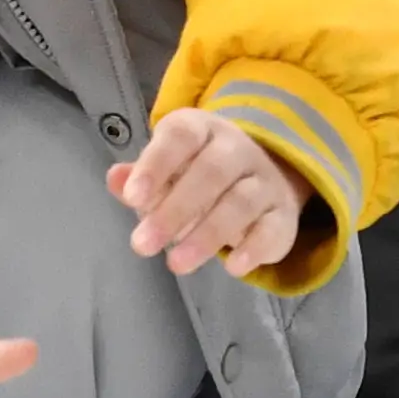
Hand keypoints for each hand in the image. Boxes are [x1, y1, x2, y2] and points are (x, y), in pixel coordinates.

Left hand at [109, 108, 314, 281]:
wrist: (260, 178)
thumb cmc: (195, 175)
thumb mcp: (165, 170)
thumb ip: (139, 177)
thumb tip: (115, 179)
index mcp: (202, 130)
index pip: (180, 137)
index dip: (156, 165)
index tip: (132, 198)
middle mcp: (237, 149)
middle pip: (211, 172)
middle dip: (175, 210)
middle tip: (142, 245)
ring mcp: (265, 181)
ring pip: (241, 203)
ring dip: (207, 235)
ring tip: (176, 264)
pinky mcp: (283, 215)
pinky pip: (273, 228)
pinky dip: (255, 248)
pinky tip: (233, 267)